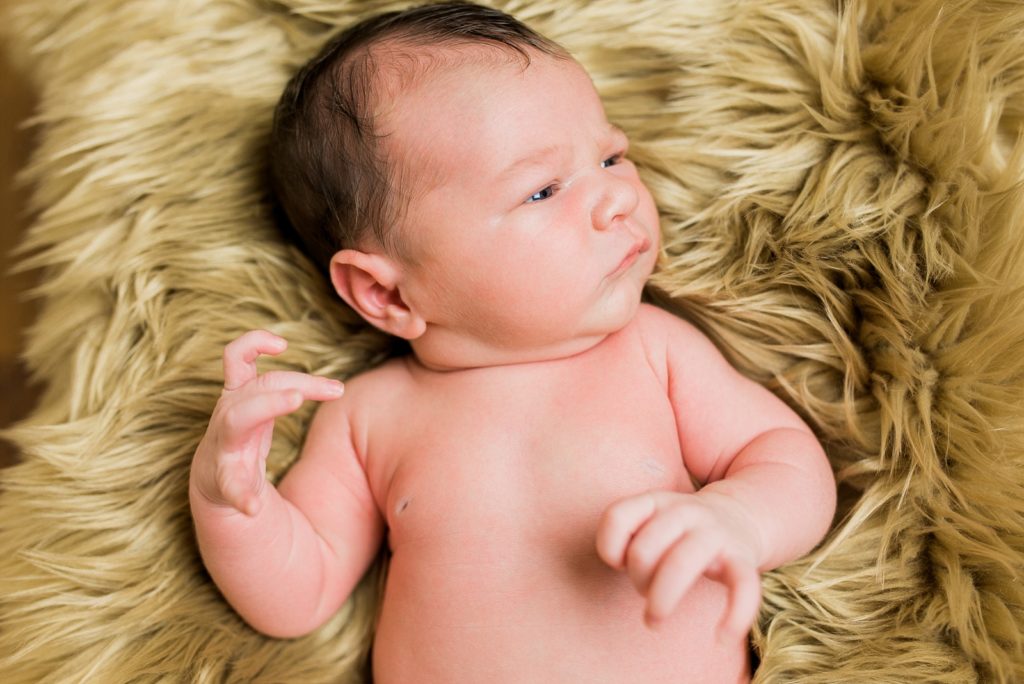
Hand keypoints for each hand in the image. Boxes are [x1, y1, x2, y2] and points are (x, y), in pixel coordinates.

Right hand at [190, 330, 344, 516]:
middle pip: (255, 389)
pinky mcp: (224, 480)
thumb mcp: (260, 403)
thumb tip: (339, 387)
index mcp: (236, 395)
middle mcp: (227, 415)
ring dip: (265, 408)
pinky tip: (254, 507)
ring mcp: (223, 446)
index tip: (282, 343)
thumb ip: (288, 388)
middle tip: (324, 389)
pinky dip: (242, 496)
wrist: (215, 481)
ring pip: (236, 421)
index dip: (253, 343)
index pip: (240, 359)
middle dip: (285, 384)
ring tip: (295, 400)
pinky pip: (231, 486)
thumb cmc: (246, 434)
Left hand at [595, 489, 762, 638]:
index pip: (617, 517)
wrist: (739, 516)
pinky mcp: (743, 559)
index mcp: (656, 502)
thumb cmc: (678, 531)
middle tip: (646, 593)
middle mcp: (685, 513)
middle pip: (642, 551)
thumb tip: (617, 561)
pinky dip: (735, 615)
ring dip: (661, 600)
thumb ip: (622, 534)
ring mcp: (715, 534)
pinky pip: (744, 587)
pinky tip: (722, 638)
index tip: (619, 563)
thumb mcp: (648, 519)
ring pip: (680, 565)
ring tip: (654, 622)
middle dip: (637, 581)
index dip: (609, 547)